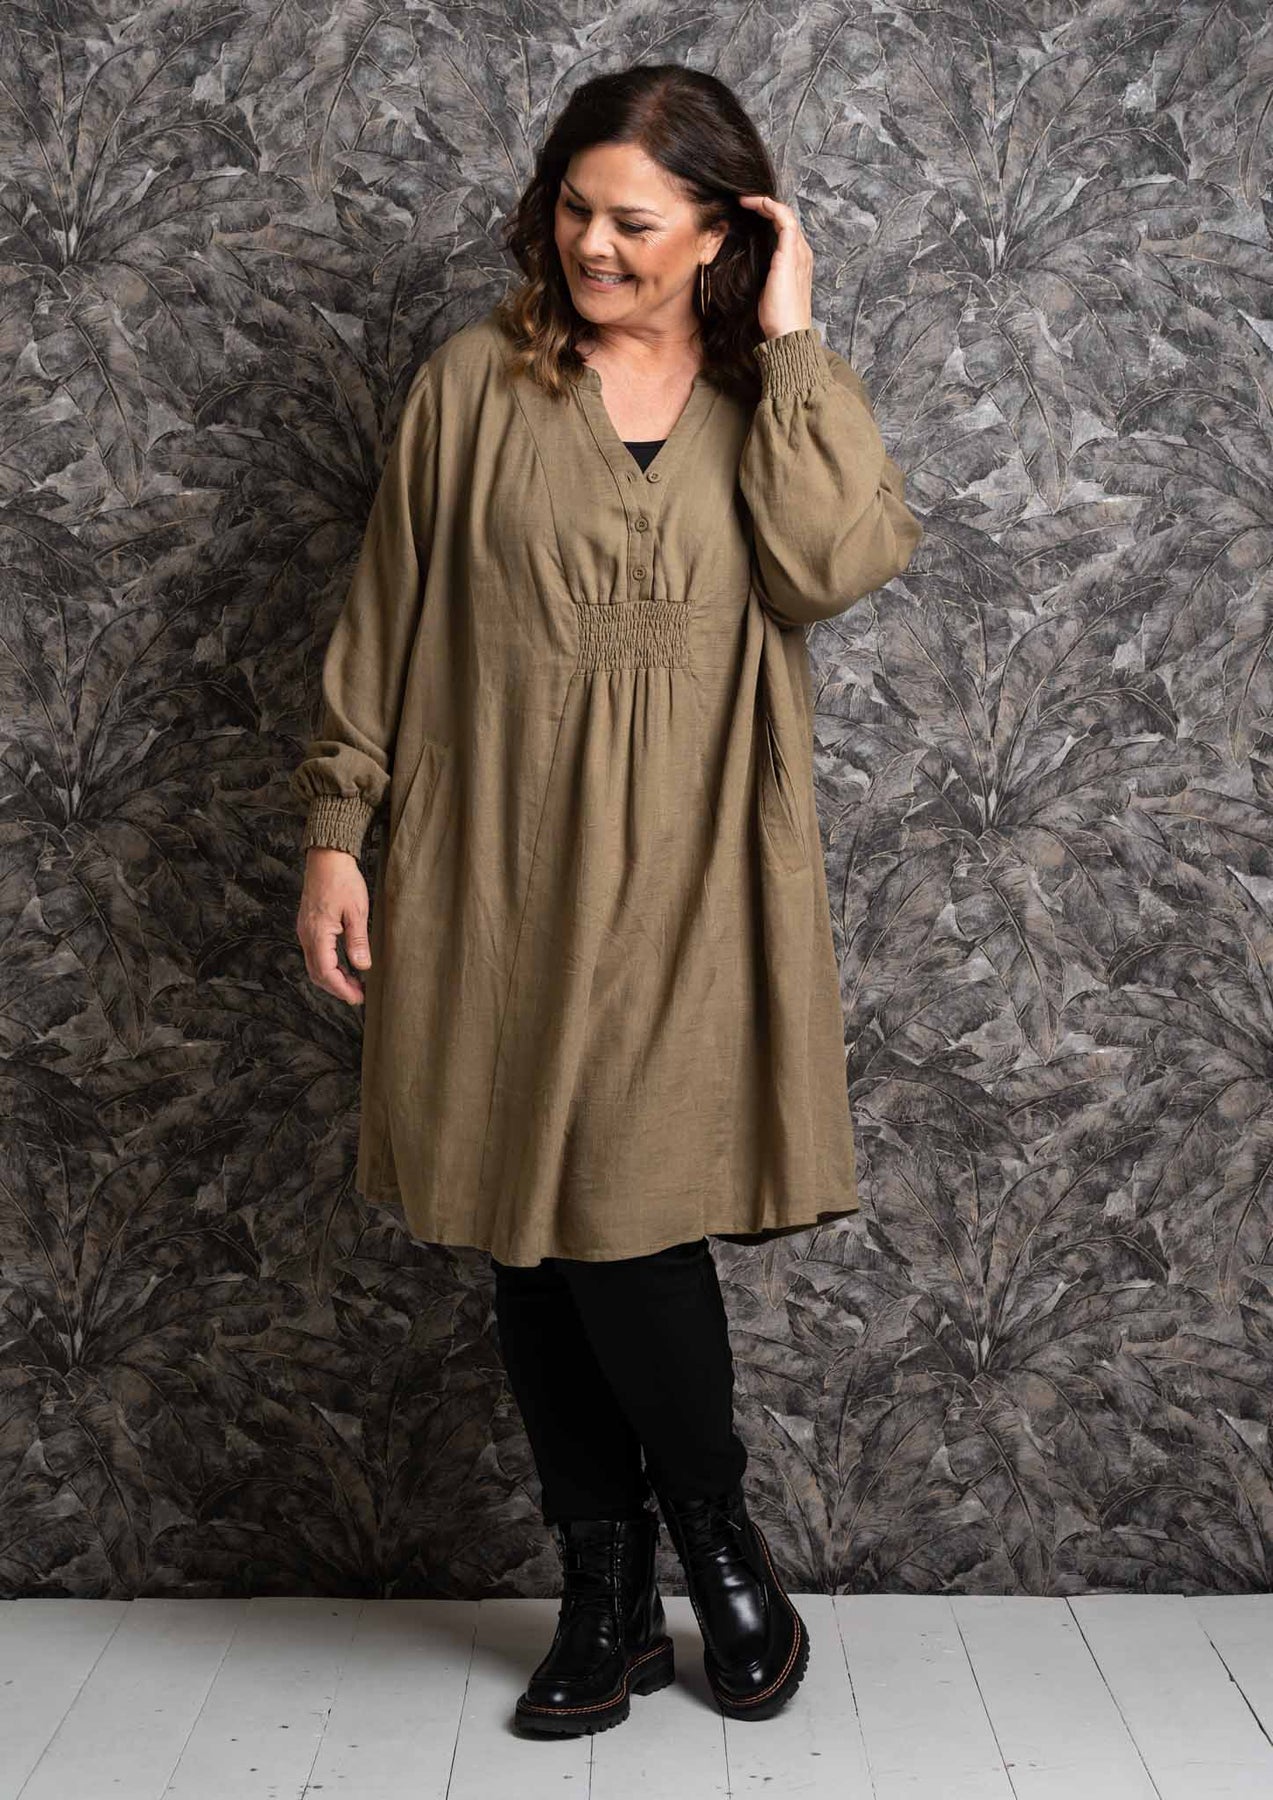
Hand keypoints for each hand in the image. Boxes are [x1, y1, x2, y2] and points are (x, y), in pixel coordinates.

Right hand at [297, 846, 371, 1004]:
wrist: (326, 858)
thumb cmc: (342, 880)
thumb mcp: (356, 911)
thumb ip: (358, 941)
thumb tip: (362, 967)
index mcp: (317, 934)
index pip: (326, 972)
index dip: (342, 989)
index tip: (357, 998)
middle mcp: (306, 935)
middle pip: (317, 973)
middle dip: (337, 988)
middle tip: (358, 996)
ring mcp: (305, 930)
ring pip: (315, 964)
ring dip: (333, 978)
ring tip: (354, 983)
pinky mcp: (308, 925)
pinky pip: (315, 953)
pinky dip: (328, 965)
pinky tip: (344, 965)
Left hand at [736, 194, 813, 340]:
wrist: (787, 333)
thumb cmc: (776, 318)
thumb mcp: (765, 288)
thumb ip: (761, 272)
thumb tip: (742, 263)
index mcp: (796, 261)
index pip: (784, 228)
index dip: (766, 216)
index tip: (744, 213)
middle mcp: (802, 253)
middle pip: (785, 218)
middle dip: (764, 206)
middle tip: (742, 201)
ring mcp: (799, 252)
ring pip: (785, 214)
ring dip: (765, 203)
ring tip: (745, 199)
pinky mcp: (791, 255)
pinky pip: (785, 220)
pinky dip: (771, 207)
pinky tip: (756, 204)